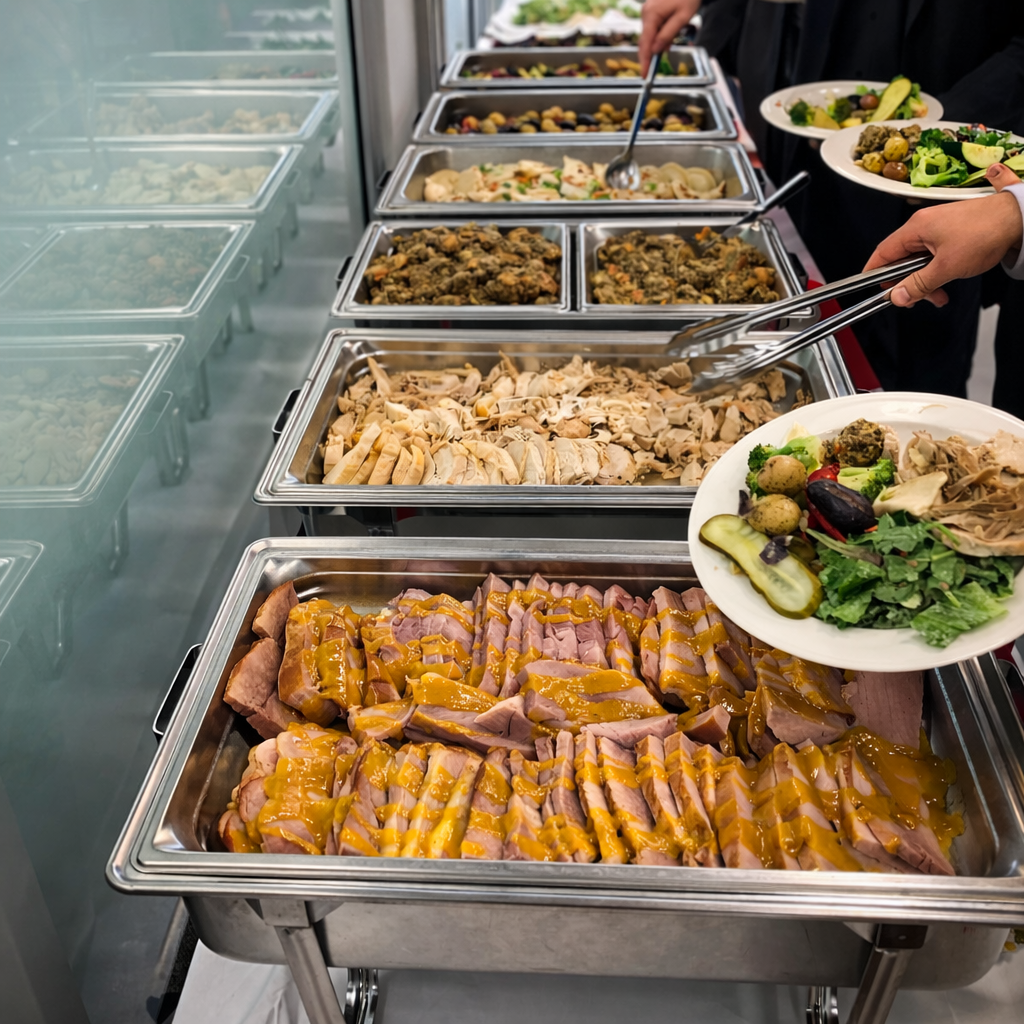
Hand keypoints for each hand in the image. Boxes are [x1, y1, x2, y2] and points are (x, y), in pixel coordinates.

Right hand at [639, 0, 700, 73]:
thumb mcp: (682, 17)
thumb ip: (667, 35)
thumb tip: (655, 51)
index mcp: (651, 15)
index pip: (645, 43)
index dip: (644, 61)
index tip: (644, 75)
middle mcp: (646, 13)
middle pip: (645, 41)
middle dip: (649, 56)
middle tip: (652, 71)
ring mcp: (648, 11)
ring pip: (650, 35)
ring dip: (657, 45)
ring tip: (668, 47)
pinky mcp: (653, 10)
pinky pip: (654, 28)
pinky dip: (660, 36)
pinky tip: (668, 39)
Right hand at [862, 163, 1022, 307]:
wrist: (1017, 218)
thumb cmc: (985, 232)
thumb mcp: (947, 267)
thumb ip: (918, 284)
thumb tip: (897, 296)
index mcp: (916, 229)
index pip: (882, 254)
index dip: (874, 273)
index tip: (872, 289)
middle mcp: (923, 226)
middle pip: (901, 261)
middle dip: (908, 284)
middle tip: (915, 300)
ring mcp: (938, 229)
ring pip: (919, 261)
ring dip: (925, 281)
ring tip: (938, 295)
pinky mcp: (951, 233)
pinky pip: (933, 256)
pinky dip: (936, 272)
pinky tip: (946, 282)